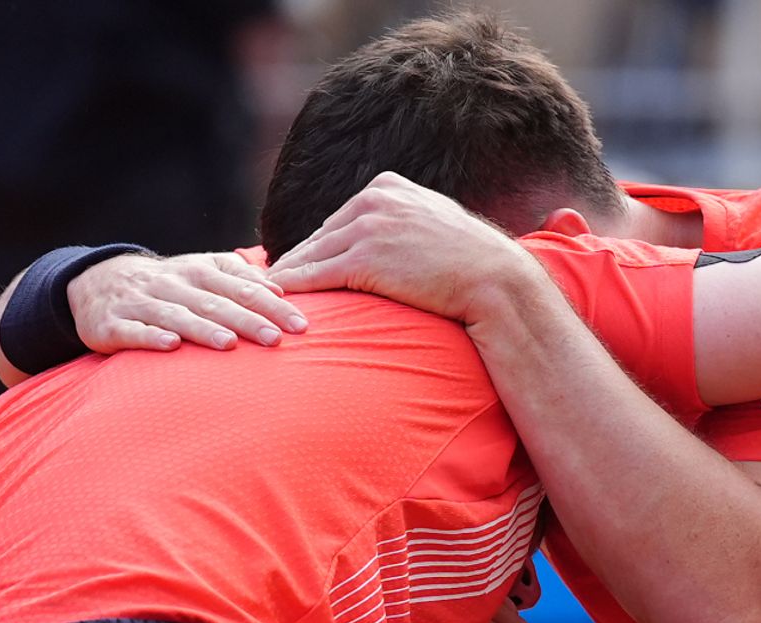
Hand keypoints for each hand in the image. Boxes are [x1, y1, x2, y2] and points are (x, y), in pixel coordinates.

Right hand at [66, 251, 308, 353]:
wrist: (96, 282)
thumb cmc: (166, 284)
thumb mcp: (200, 272)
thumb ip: (239, 278)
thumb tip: (279, 288)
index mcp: (198, 271)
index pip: (242, 288)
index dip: (271, 306)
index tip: (300, 324)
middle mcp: (172, 284)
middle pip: (215, 303)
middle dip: (246, 321)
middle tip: (276, 339)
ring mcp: (141, 303)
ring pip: (177, 316)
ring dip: (203, 330)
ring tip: (229, 344)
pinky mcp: (113, 324)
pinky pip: (134, 331)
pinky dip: (151, 337)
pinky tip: (170, 346)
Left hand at [267, 172, 545, 324]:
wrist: (495, 280)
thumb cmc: (473, 262)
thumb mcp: (435, 224)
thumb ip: (405, 223)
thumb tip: (388, 239)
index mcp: (388, 186)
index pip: (340, 219)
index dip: (320, 246)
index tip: (300, 264)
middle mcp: (374, 199)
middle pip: (320, 235)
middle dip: (298, 261)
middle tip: (269, 281)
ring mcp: (368, 227)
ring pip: (311, 255)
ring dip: (287, 277)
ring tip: (265, 294)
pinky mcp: (363, 259)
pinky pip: (315, 275)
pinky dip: (292, 287)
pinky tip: (276, 298)